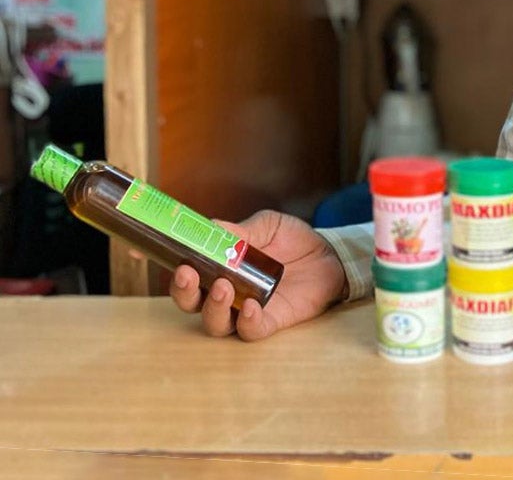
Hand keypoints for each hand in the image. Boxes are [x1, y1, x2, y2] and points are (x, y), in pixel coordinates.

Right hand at [170, 210, 348, 341]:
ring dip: (211, 306)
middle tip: (187, 272)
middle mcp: (224, 291)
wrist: (330, 255)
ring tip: (222, 286)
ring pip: (213, 322)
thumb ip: (241, 230)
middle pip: (190, 302)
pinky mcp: (270, 322)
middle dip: (181, 290)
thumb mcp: (267, 225)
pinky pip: (249, 332)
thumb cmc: (293, 240)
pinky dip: (246, 322)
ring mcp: (244, 309)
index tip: (139, 250)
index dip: (158, 261)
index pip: (181, 267)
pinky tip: (250, 307)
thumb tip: (211, 226)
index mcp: (217, 264)